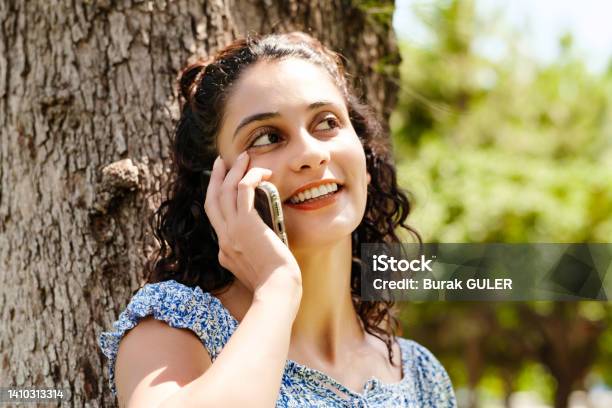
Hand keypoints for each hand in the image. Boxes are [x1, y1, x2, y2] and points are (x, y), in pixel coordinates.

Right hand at [204, 152, 301, 296]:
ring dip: (234, 170)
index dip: (218, 198)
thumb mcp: (256, 268)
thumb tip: (260, 239)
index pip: (216, 219)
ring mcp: (232, 232)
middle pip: (212, 200)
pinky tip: (261, 172)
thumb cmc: (276, 283)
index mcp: (225, 250)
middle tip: (221, 162)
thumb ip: (253, 253)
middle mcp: (223, 239)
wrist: (278, 290)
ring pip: (225, 191)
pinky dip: (250, 177)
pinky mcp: (246, 225)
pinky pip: (243, 190)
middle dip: (215, 178)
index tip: (224, 185)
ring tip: (245, 157)